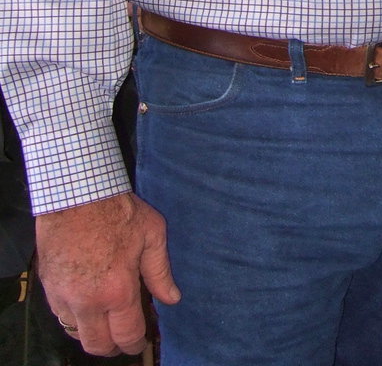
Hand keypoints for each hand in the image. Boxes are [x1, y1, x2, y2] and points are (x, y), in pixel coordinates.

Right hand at [37, 192, 180, 356]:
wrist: (77, 195)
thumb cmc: (118, 211)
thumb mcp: (152, 234)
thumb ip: (161, 271)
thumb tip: (172, 298)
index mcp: (118, 292)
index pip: (127, 335)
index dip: (136, 343)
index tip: (140, 341)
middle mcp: (88, 302)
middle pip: (98, 346)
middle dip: (113, 347)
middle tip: (123, 337)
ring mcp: (64, 297)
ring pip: (76, 333)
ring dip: (92, 332)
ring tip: (105, 320)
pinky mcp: (49, 287)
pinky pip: (61, 315)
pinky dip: (74, 317)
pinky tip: (87, 304)